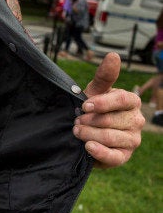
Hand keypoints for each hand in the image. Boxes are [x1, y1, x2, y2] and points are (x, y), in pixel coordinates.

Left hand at [73, 52, 143, 167]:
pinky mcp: (124, 156)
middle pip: (112, 120)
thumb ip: (104, 76)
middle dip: (89, 120)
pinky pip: (114, 156)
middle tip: (76, 120)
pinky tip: (87, 147)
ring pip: (110, 137)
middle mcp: (137, 120)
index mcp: (132, 101)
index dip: (101, 103)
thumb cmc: (93, 108)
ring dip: (88, 134)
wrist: (86, 132)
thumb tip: (114, 56)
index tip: (84, 105)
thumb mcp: (95, 91)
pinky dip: (99, 152)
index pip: (122, 100)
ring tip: (76, 130)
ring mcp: (133, 140)